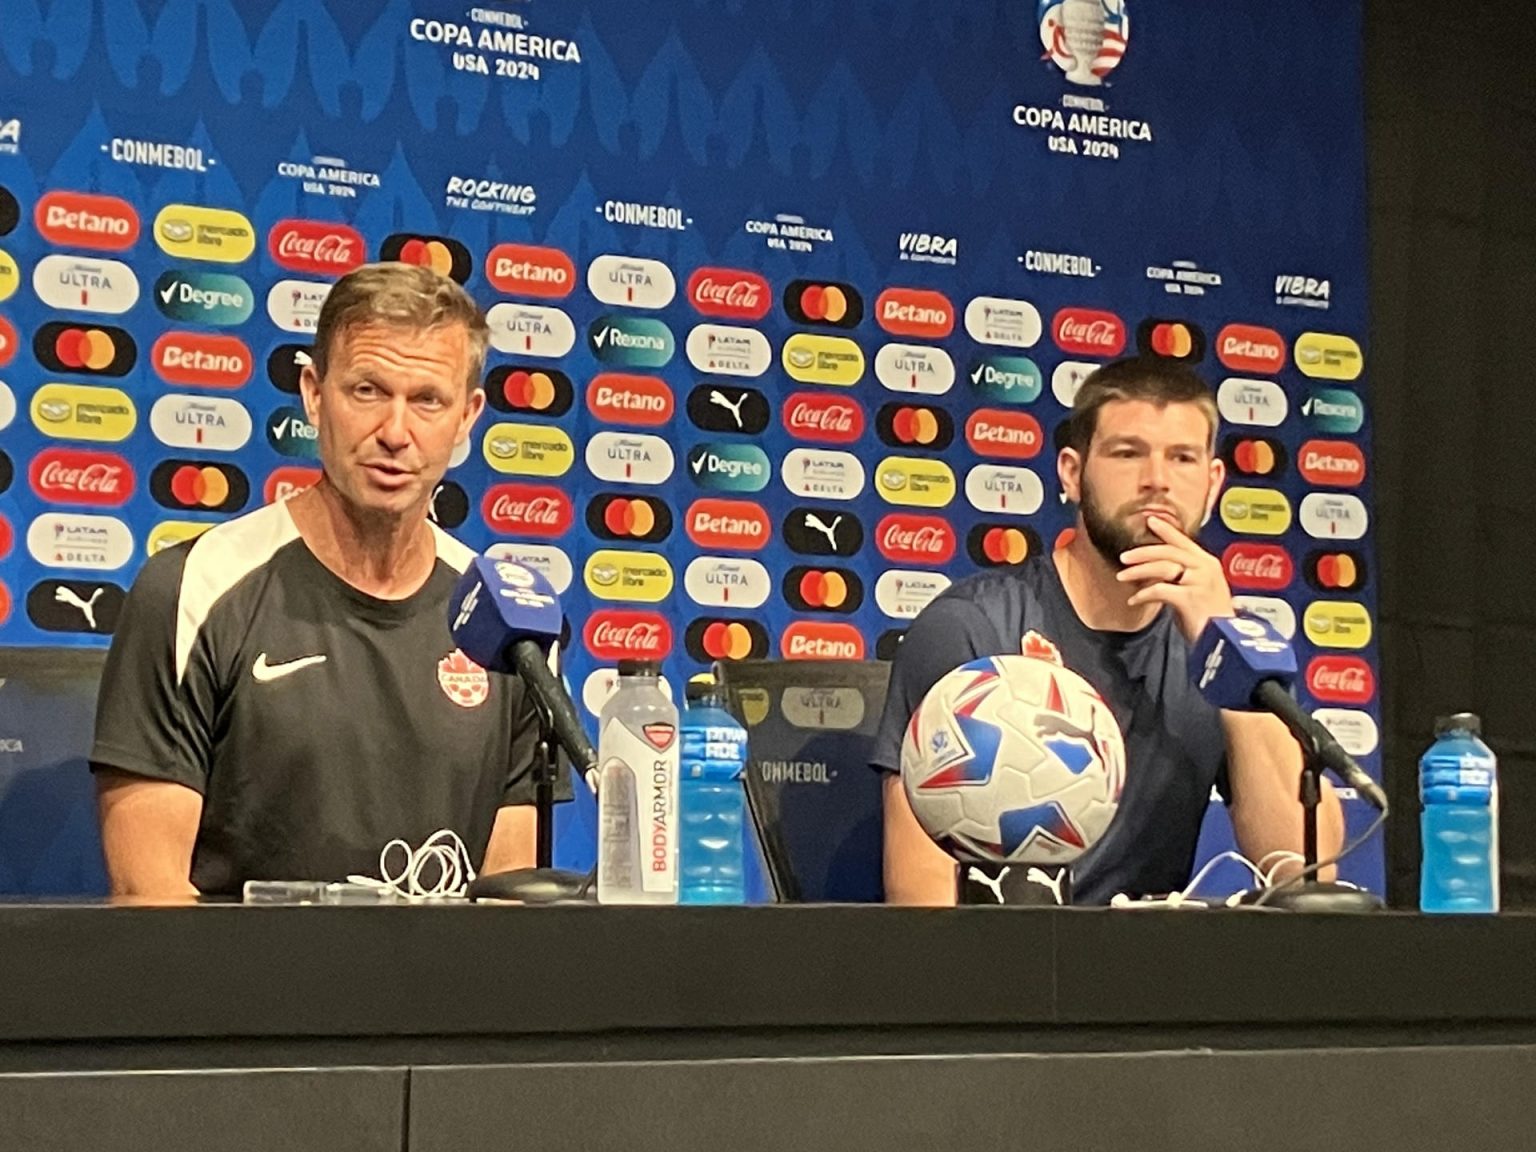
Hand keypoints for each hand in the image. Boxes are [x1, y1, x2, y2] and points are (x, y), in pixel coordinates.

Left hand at [1115, 513, 1233, 643]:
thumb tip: (1155, 572)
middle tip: (1124, 557)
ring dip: (1138, 571)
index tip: (1150, 520)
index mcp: (1208, 564)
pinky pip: (1159, 590)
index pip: (1184, 542)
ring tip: (1122, 577)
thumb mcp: (1199, 591)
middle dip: (1143, 552)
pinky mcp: (1190, 597)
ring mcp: (1199, 582)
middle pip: (1169, 552)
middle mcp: (1205, 568)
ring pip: (1162, 567)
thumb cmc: (1210, 620)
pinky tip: (1134, 600)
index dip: (1167, 530)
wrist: (1225, 641)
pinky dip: (1143, 594)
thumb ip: (1183, 578)